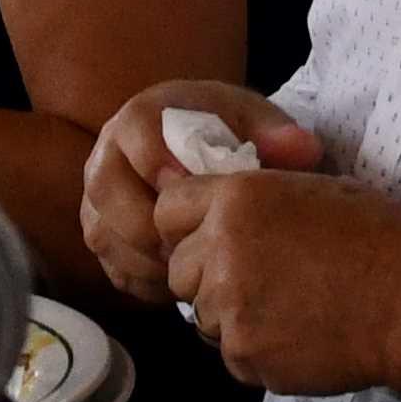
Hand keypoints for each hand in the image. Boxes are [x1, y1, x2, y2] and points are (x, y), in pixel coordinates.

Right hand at [82, 80, 325, 306]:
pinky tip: (185, 285)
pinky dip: (149, 283)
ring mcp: (97, 199)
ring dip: (151, 260)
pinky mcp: (102, 237)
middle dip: (153, 223)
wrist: (202, 150)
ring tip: (196, 269)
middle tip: (197, 243)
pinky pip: (113, 268)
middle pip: (107, 191)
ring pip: (105, 236)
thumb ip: (276, 133)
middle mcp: (107, 155)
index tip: (200, 193)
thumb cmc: (226, 134)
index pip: (138, 134)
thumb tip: (303, 149)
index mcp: (143, 116)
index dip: (166, 164)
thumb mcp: (253, 122)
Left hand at [149, 158, 400, 399]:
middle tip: (255, 279)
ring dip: (232, 316)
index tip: (211, 236)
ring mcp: (231, 311)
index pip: (167, 209)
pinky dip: (257, 351)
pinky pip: (232, 356)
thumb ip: (257, 200)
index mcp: (238, 200)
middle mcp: (221, 253)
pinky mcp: (247, 357)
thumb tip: (224, 211)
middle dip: (206, 276)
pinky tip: (300, 336)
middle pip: (178, 271)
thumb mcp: (316, 189)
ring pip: (203, 317)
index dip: (187, 224)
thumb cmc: (381, 237)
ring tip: (285, 309)